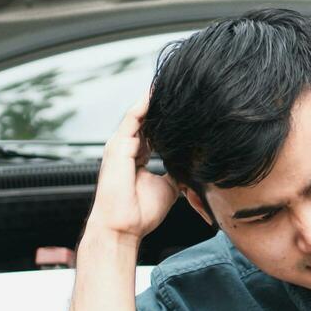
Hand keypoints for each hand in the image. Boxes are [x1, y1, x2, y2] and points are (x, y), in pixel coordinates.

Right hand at [86, 95, 182, 240]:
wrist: (124, 227)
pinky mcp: (118, 146)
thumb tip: (192, 164)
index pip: (151, 130)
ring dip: (153, 99)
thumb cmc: (142, 212)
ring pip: (139, 114)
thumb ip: (175, 171)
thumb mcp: (167, 187)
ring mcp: (120, 145)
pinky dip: (145, 106)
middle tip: (181, 87)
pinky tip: (157, 94)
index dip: (166, 118)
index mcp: (135, 156)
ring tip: (169, 83)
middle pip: (145, 119)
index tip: (185, 107)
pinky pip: (133, 119)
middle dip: (160, 104)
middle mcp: (126, 147)